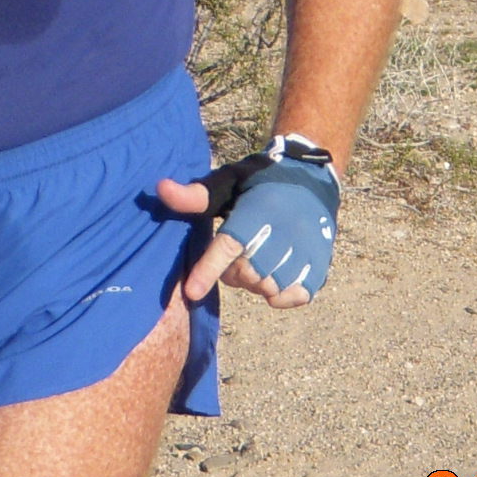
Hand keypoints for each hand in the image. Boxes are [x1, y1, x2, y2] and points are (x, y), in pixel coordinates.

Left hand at [157, 166, 328, 309]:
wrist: (309, 178)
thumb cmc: (259, 183)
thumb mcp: (225, 184)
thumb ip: (195, 195)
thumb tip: (160, 189)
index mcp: (252, 216)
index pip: (227, 248)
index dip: (208, 271)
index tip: (191, 292)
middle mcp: (278, 238)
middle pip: (242, 275)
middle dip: (233, 270)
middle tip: (240, 250)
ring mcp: (300, 256)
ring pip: (265, 288)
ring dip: (257, 280)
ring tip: (261, 257)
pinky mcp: (316, 269)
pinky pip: (291, 297)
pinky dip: (281, 293)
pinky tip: (278, 274)